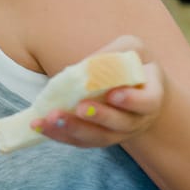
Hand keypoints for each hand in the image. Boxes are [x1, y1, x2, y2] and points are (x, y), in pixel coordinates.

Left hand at [33, 61, 165, 148]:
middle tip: (79, 108)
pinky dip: (58, 134)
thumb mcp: (130, 49)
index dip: (132, 101)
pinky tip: (38, 125)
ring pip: (97, 138)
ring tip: (50, 118)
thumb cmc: (132, 64)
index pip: (147, 102)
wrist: (136, 89)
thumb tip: (88, 65)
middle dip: (98, 117)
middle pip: (120, 125)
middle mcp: (137, 120)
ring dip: (72, 129)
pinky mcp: (96, 137)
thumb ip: (115, 53)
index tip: (113, 95)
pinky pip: (79, 141)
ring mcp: (117, 133)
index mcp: (151, 96)